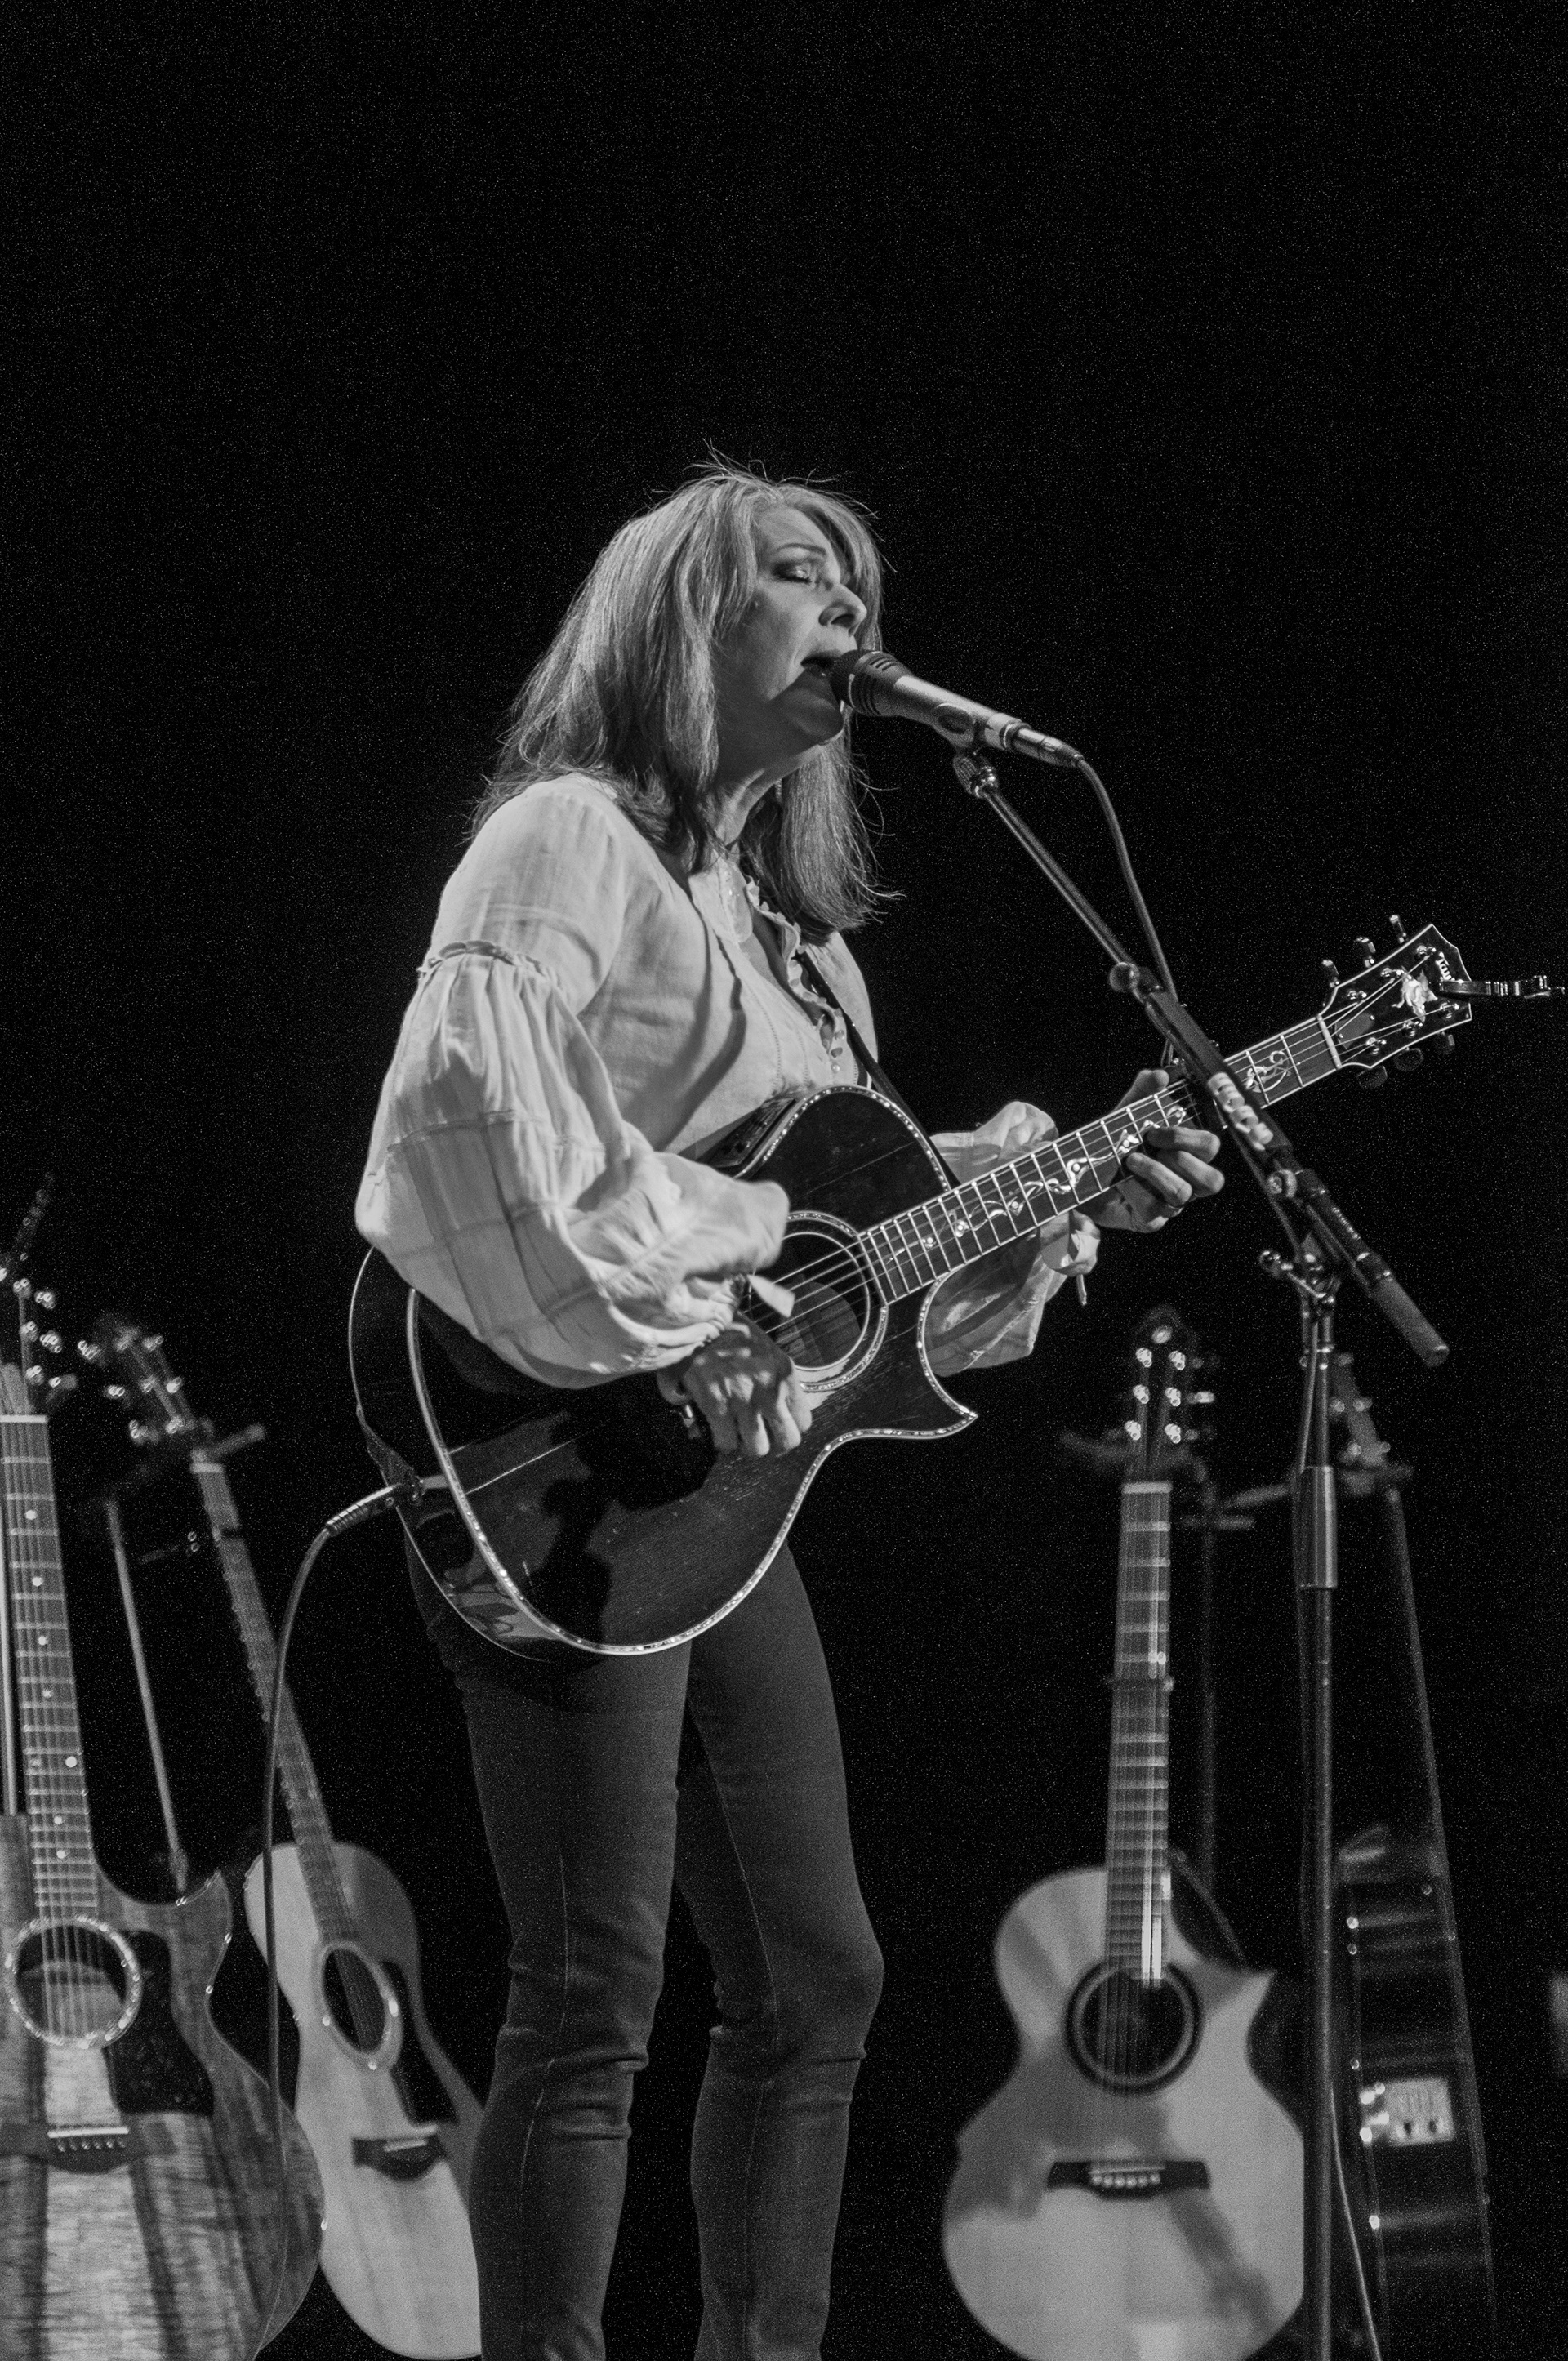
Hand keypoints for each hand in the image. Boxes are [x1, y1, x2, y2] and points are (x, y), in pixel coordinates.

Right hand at [656, 1318, 812, 1457]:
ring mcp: (744, 1401)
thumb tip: (786, 1411)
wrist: (700, 1325)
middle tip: (763, 1437)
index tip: (779, 1426)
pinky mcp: (718, 1407)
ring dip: (748, 1445)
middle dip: (775, 1444)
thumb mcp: (769, 1352)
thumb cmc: (733, 1336)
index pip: (804, 1422)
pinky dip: (723, 1441)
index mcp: (785, 1374)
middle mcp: (769, 1390)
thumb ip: (781, 1381)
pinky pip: (727, 1444)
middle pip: (786, 1442)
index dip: (790, 1428)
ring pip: (758, 1449)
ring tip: (740, 1432)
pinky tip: (721, 1428)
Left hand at [1088, 1069, 1224, 1231]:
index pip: (1211, 1147)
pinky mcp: (1149, 1220)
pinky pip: (1153, 1211)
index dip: (1189, 1137)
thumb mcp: (1127, 1111)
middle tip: (1150, 1143)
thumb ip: (1144, 1090)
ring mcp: (1170, 1204)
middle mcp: (1186, 1181)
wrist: (1080, 1170)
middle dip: (1180, 1156)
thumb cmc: (1115, 1141)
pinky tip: (1120, 1182)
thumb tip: (1161, 1075)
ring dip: (1155, 1172)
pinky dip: (1135, 1192)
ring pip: (1182, 1194)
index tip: (1156, 1129)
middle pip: (1213, 1180)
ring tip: (1130, 1161)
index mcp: (1189, 1154)